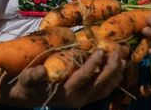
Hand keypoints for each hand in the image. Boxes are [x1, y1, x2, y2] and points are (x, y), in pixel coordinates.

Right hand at [10, 49, 126, 107]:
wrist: (30, 97)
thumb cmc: (29, 84)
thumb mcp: (27, 79)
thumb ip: (33, 75)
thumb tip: (41, 70)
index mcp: (65, 92)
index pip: (83, 77)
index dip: (93, 64)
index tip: (100, 51)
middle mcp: (77, 99)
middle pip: (99, 84)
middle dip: (110, 69)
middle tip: (117, 53)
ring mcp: (84, 100)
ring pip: (105, 89)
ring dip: (115, 75)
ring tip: (123, 60)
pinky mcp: (87, 99)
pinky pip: (104, 91)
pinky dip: (113, 81)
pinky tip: (119, 70)